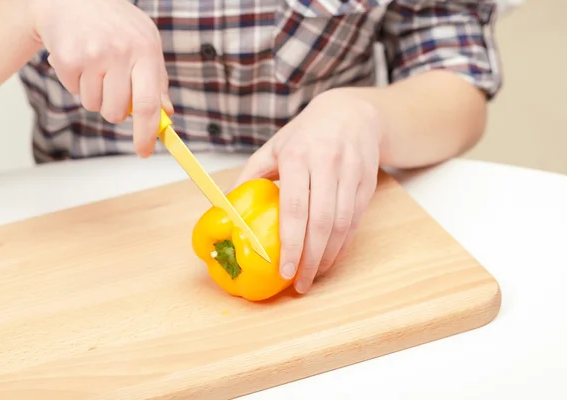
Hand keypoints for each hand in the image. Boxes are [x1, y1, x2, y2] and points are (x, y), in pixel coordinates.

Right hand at [27, 0, 172, 156]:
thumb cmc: (116, 25)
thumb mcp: (145, 44)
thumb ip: (158, 80)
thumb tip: (166, 114)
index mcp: (146, 51)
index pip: (149, 104)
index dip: (146, 133)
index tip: (144, 152)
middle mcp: (120, 53)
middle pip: (117, 112)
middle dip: (115, 111)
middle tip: (113, 87)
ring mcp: (92, 55)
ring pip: (95, 105)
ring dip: (95, 95)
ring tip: (96, 66)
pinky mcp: (67, 59)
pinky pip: (74, 93)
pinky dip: (77, 83)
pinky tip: (80, 60)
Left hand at [234, 88, 381, 293]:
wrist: (350, 113)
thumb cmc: (305, 134)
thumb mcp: (273, 147)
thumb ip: (251, 175)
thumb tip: (225, 207)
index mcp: (298, 157)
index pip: (295, 207)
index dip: (290, 243)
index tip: (283, 270)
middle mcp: (327, 164)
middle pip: (321, 222)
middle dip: (310, 258)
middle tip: (299, 284)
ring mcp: (351, 173)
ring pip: (343, 224)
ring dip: (329, 256)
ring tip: (313, 276)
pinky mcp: (367, 182)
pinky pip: (356, 220)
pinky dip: (343, 244)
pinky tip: (330, 257)